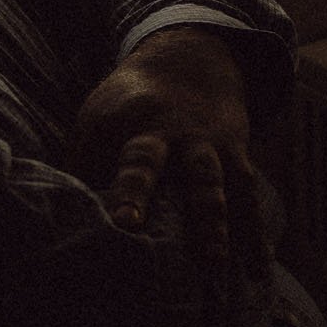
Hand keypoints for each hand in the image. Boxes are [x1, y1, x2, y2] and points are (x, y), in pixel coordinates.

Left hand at [71, 27, 268, 274]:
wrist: (190, 59)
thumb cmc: (130, 106)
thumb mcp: (99, 120)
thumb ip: (86, 166)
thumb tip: (67, 221)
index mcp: (123, 122)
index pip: (110, 159)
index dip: (113, 189)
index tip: (116, 223)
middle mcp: (163, 128)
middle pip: (152, 160)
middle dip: (144, 194)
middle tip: (137, 229)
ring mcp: (203, 140)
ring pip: (210, 180)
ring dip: (213, 222)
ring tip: (216, 263)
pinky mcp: (234, 152)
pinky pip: (247, 195)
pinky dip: (254, 232)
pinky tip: (260, 268)